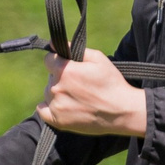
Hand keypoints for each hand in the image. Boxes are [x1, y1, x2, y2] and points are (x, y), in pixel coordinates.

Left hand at [34, 50, 148, 137]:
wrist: (122, 112)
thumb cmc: (112, 83)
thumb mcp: (98, 58)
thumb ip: (73, 48)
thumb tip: (54, 44)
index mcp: (65, 71)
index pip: (49, 59)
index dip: (59, 61)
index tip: (69, 66)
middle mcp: (57, 88)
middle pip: (51, 77)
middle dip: (61, 77)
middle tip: (80, 84)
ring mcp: (56, 106)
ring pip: (48, 93)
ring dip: (58, 92)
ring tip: (77, 97)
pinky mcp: (57, 121)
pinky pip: (42, 110)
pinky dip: (49, 107)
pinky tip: (62, 105)